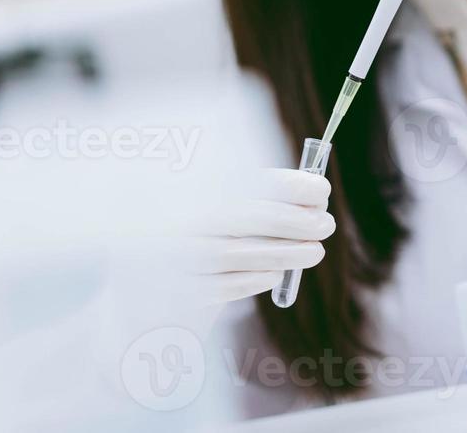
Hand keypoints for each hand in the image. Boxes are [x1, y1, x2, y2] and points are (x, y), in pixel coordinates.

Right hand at [181, 168, 334, 304]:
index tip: (321, 190)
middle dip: (295, 222)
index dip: (292, 185)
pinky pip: (221, 286)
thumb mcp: (219, 195)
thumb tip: (312, 199)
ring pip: (238, 254)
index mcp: (200, 186)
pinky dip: (254, 280)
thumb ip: (261, 194)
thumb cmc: (197, 219)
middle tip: (326, 226)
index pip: (251, 180)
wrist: (141, 248)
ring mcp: (181, 252)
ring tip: (314, 252)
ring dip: (284, 254)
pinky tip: (276, 274)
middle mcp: (189, 216)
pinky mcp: (178, 284)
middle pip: (250, 217)